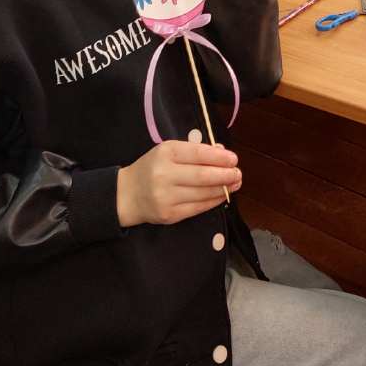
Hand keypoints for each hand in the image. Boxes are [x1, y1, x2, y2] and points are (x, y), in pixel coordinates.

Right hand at [116, 140, 240, 226]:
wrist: (127, 195)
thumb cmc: (152, 168)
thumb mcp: (168, 152)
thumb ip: (194, 151)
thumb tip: (222, 151)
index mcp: (165, 153)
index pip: (198, 154)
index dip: (219, 157)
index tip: (234, 158)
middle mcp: (164, 175)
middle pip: (203, 176)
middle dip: (225, 175)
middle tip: (238, 173)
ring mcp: (166, 197)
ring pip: (203, 193)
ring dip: (223, 189)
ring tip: (235, 183)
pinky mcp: (169, 215)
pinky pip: (198, 208)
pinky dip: (213, 201)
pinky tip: (222, 195)